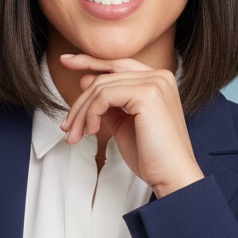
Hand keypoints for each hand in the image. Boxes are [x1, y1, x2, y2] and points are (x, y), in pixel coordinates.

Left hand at [58, 54, 203, 196]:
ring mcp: (155, 82)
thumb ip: (108, 102)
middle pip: (105, 77)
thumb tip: (85, 80)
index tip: (66, 62)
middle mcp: (159, 75)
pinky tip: (92, 131)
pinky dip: (91, 114)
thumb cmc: (151, 155)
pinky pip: (105, 96)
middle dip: (80, 103)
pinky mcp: (147, 93)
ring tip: (74, 135)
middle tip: (67, 127)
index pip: (118, 64)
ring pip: (101, 87)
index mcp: (158, 80)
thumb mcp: (123, 123)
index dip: (90, 61)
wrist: (171, 175)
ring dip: (82, 113)